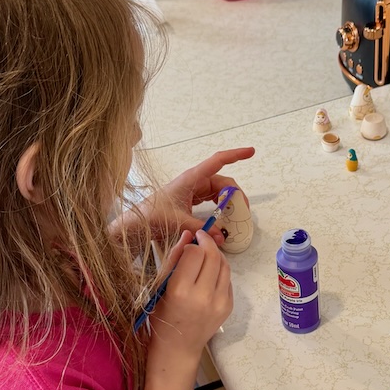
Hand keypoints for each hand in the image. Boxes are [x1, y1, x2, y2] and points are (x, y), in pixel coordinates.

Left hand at [112, 147, 255, 248]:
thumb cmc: (153, 216)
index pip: (217, 161)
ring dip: (229, 203)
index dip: (235, 155)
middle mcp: (195, 182)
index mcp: (191, 179)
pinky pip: (213, 200)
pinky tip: (222, 220)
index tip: (251, 152)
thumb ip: (201, 228)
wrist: (138, 222)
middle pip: (223, 182)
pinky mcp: (193, 200)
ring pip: (220, 192)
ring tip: (233, 219)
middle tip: (242, 213)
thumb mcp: (178, 222)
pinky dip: (221, 208)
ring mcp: (194, 190)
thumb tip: (222, 237)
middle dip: (236, 195)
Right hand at [149, 230, 232, 358]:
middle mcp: (203, 296)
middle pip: (213, 256)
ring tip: (206, 254)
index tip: (189, 242)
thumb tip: (188, 235)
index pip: (195, 253)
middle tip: (200, 239)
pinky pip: (228, 280)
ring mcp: (219, 303)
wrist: (178, 347)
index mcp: (181, 291)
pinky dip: (220, 271)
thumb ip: (174, 259)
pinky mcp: (228, 307)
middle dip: (207, 243)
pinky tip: (209, 273)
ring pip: (225, 266)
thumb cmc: (162, 316)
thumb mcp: (161, 287)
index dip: (192, 244)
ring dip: (216, 255)